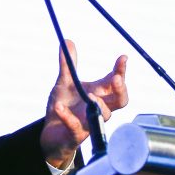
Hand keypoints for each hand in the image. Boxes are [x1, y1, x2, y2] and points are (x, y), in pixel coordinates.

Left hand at [40, 40, 128, 167]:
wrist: (51, 133)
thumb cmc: (65, 106)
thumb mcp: (65, 82)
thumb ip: (68, 64)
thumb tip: (68, 40)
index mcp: (99, 93)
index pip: (115, 82)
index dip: (121, 70)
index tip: (123, 57)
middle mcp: (98, 108)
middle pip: (120, 101)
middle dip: (121, 90)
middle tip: (116, 79)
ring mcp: (89, 122)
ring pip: (104, 116)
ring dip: (99, 104)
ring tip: (90, 95)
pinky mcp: (75, 134)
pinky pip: (75, 127)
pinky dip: (67, 117)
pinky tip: (58, 106)